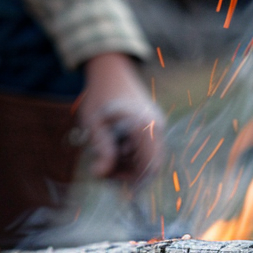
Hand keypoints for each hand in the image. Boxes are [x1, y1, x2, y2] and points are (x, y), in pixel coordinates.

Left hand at [77, 53, 164, 183]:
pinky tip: (116, 146)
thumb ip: (102, 149)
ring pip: (150, 157)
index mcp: (144, 127)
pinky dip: (133, 153)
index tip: (111, 181)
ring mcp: (157, 123)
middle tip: (104, 169)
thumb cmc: (100, 96)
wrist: (111, 70)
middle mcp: (156, 125)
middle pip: (151, 165)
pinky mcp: (154, 122)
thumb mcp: (94, 124)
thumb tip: (102, 174)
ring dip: (130, 163)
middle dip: (129, 173)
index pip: (149, 167)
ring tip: (106, 156)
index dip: (133, 182)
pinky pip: (148, 147)